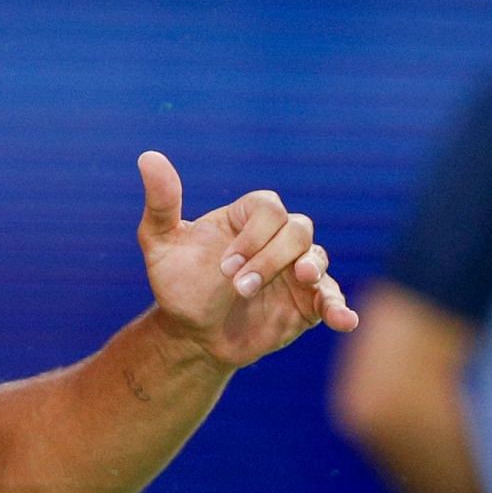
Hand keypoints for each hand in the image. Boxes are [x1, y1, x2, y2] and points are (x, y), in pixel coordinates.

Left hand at [136, 151, 357, 369]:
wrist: (193, 335)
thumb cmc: (177, 284)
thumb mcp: (160, 244)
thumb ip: (161, 203)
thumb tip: (148, 157)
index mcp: (246, 218)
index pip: (269, 207)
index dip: (253, 234)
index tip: (224, 266)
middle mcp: (275, 239)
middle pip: (297, 229)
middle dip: (271, 257)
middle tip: (239, 287)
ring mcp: (295, 270)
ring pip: (318, 257)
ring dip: (309, 271)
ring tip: (301, 281)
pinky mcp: (308, 303)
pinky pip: (333, 298)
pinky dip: (341, 306)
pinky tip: (343, 319)